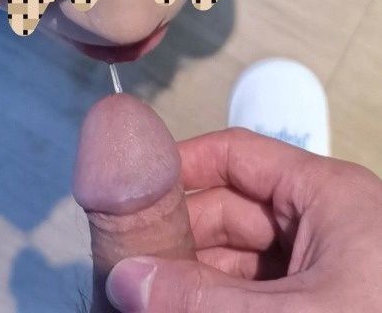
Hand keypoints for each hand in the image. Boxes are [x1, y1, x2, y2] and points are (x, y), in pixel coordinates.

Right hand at [104, 126, 381, 310]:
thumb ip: (205, 300)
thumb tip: (126, 281)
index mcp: (327, 195)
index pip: (235, 155)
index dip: (178, 168)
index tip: (124, 198)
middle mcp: (326, 223)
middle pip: (231, 210)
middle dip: (179, 239)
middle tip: (123, 270)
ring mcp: (329, 270)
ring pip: (241, 261)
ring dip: (195, 281)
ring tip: (143, 299)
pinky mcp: (326, 303)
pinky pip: (260, 296)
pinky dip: (222, 306)